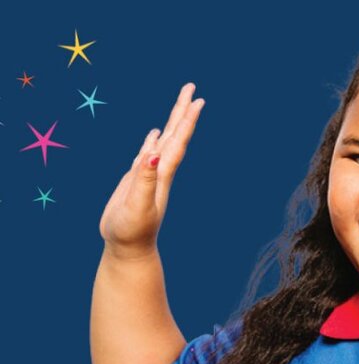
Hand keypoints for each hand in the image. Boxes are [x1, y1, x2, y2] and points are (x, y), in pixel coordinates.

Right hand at [99, 82, 204, 259]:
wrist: (128, 249)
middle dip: (182, 111)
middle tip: (191, 87)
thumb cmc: (132, 232)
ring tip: (180, 104)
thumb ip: (144, 181)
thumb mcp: (137, 206)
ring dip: (172, 122)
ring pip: (163, 141)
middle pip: (174, 135)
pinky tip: (155, 134)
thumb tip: (151, 155)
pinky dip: (152, 141)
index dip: (188, 121)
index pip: (178, 141)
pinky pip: (147, 154)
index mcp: (162, 174)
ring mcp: (149, 175)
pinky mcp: (136, 180)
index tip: (199, 100)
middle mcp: (159, 171)